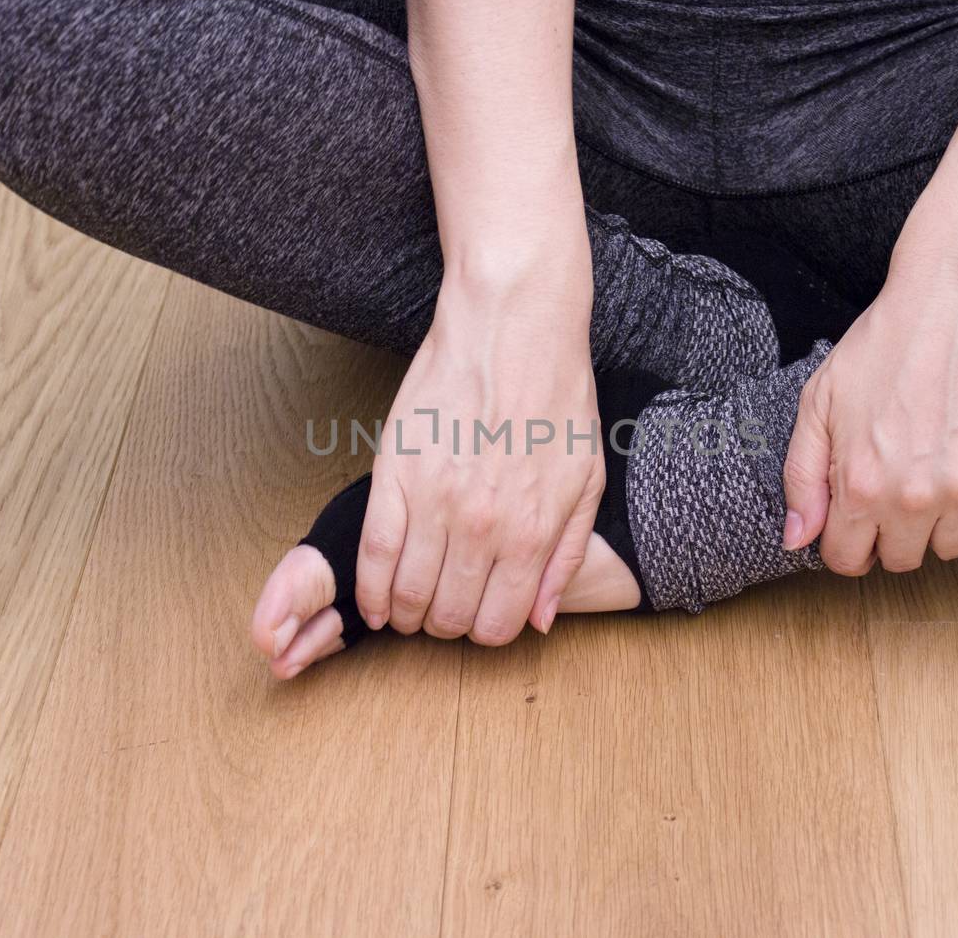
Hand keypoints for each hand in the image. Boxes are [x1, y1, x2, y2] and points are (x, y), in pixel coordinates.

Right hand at [356, 259, 604, 643]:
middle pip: (450, 618)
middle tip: (442, 611)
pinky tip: (375, 601)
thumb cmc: (556, 395)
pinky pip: (373, 554)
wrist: (513, 326)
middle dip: (446, 626)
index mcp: (533, 533)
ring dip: (406, 614)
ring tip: (407, 607)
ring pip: (408, 596)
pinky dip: (370, 589)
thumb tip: (541, 619)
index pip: (500, 624)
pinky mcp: (394, 475)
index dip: (487, 632)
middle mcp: (483, 528)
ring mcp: (434, 503)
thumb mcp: (587, 479)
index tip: (478, 618)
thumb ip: (564, 554)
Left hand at [781, 195, 957, 572]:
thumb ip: (802, 477)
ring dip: (937, 527)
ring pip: (950, 551)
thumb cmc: (884, 343)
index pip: (847, 561)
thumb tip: (798, 540)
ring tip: (930, 477)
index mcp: (860, 485)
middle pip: (901, 562)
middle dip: (890, 535)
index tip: (855, 521)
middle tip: (893, 491)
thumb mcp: (818, 402)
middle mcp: (913, 500)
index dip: (846, 543)